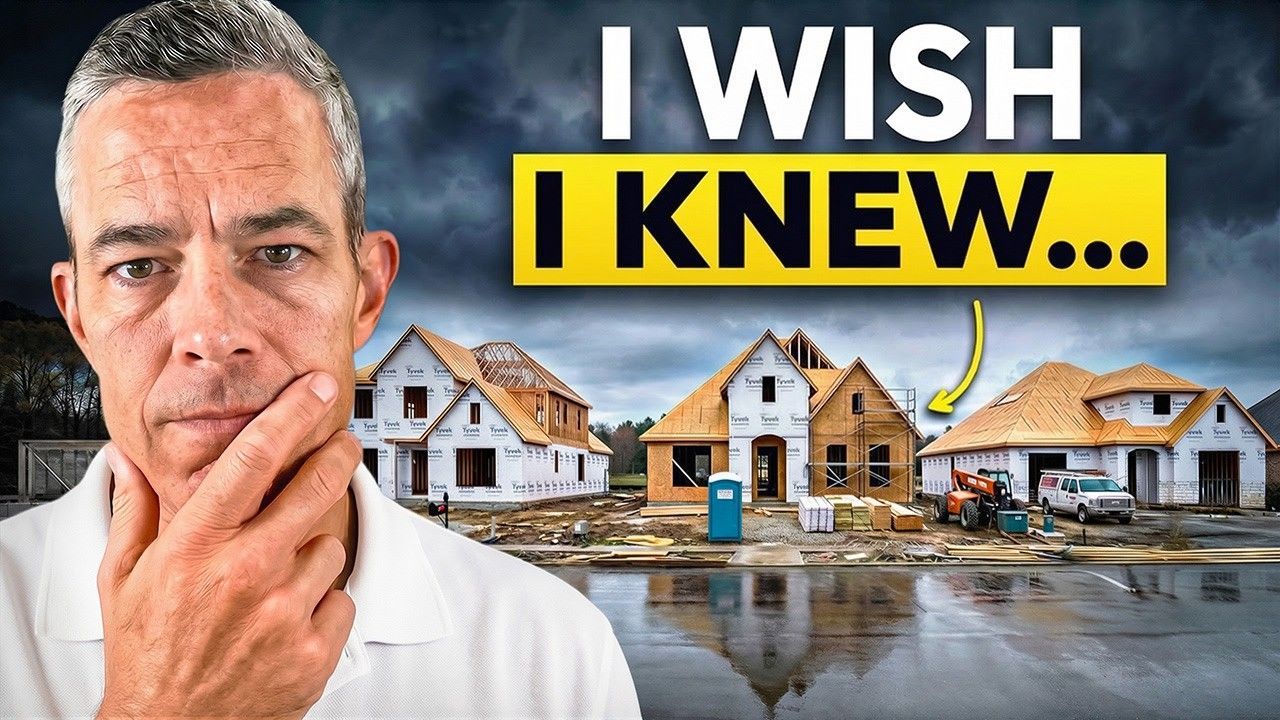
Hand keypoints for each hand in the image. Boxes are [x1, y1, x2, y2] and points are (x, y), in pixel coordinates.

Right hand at [96, 372, 360, 718]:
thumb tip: (128, 458)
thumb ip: (134, 511)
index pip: (252, 459)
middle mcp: (246, 571)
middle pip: (315, 487)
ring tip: (277, 579)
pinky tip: (289, 618)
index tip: (315, 389)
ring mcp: (285, 611)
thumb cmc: (148, 652)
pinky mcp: (314, 648)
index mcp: (197, 546)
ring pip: (329, 547)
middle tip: (342, 444)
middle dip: (336, 456)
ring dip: (312, 553)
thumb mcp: (122, 579)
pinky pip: (340, 599)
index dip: (290, 415)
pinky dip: (323, 604)